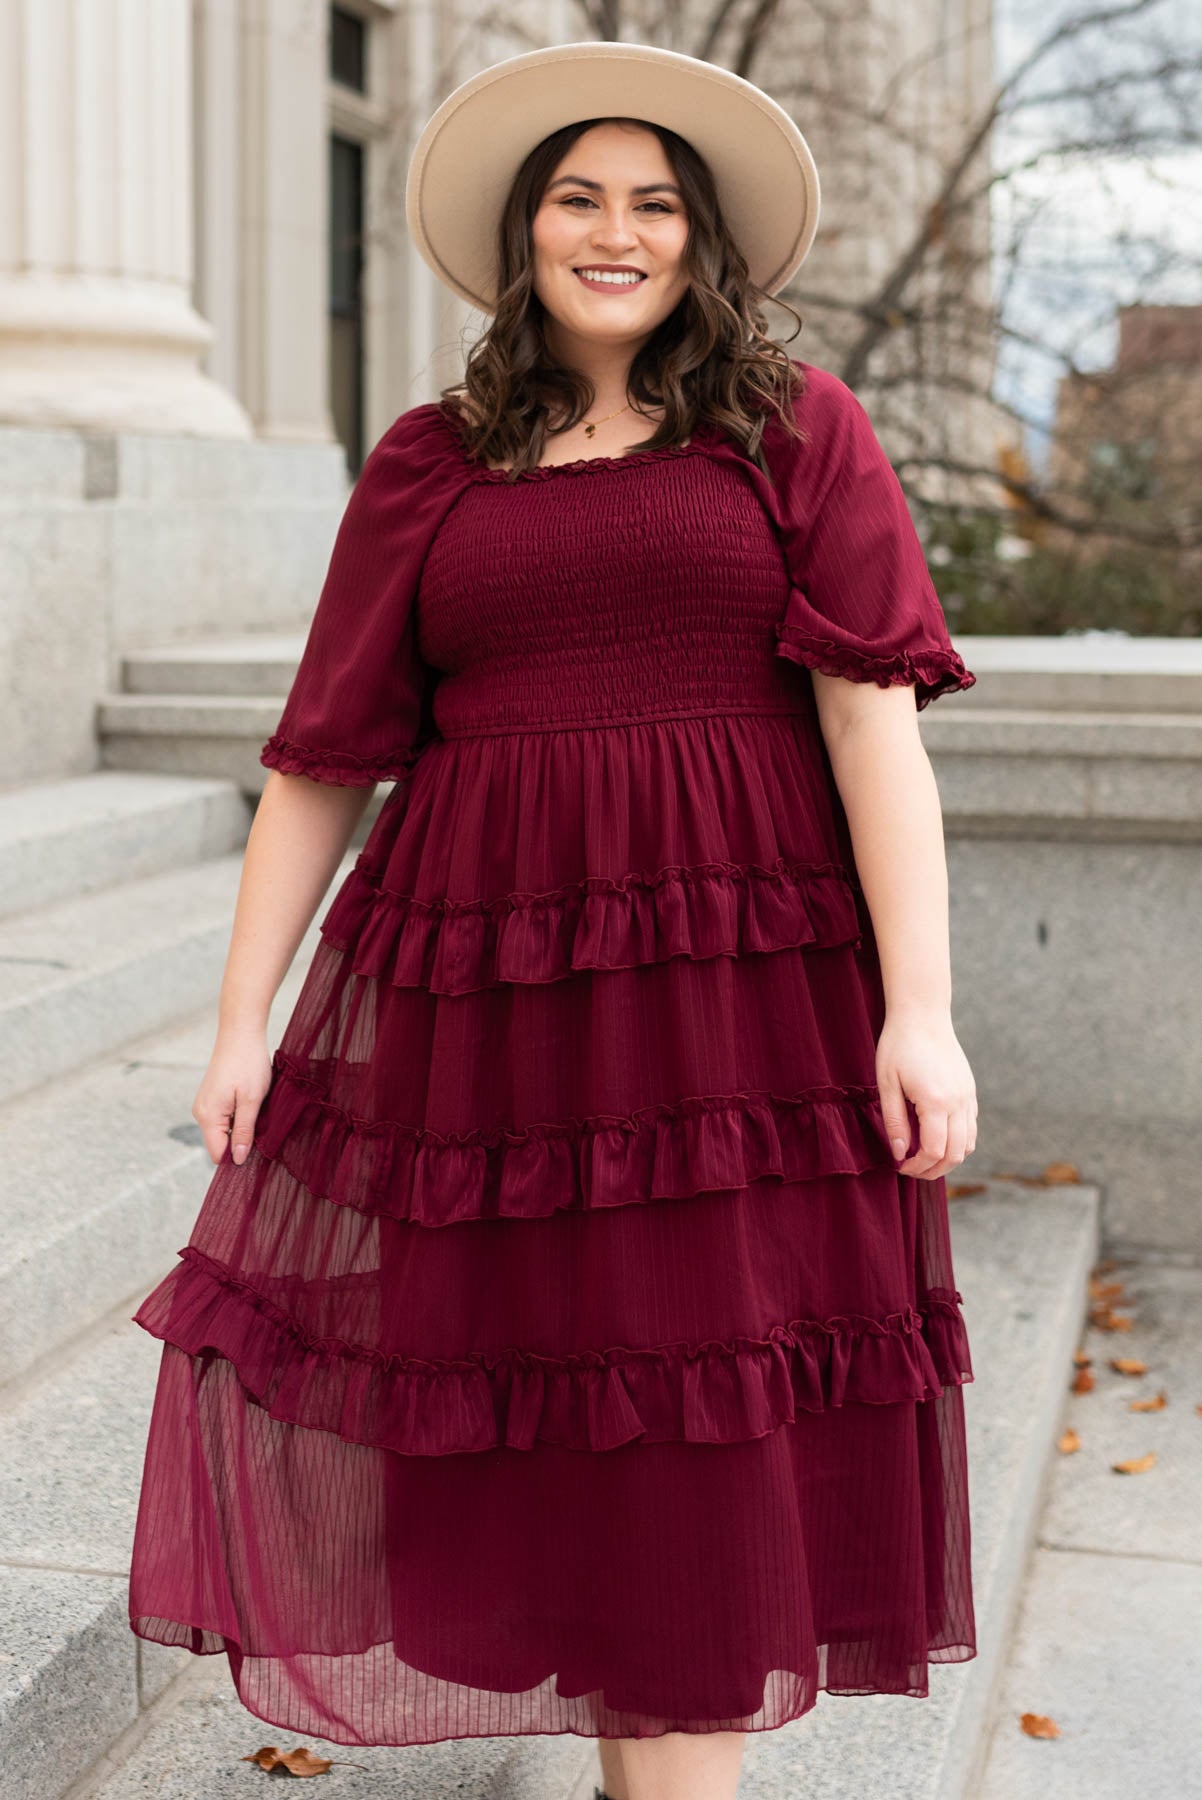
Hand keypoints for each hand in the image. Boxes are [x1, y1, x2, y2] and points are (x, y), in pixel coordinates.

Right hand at [192, 1026, 273, 1166]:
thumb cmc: (248, 1063)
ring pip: (223, 1130)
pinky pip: (224, 1117)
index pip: (218, 1154)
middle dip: (241, 1141)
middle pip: (220, 1143)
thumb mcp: (251, 1101)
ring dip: (241, 1127)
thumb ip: (243, 1132)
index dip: (237, 1157)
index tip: (259, 1151)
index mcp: (208, 1116)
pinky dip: (238, 1116)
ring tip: (258, 1110)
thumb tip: (237, 1160)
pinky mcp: (212, 1096)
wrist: (240, 1031)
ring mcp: (205, 1104)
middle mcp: (201, 1112)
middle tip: (263, 1126)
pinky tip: (251, 1103)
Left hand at [875, 1011, 977, 1180]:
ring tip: (923, 1158)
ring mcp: (968, 1097)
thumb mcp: (887, 1083)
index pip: (934, 1151)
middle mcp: (958, 1102)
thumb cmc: (898, 1046)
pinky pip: (971, 1128)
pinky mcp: (970, 1091)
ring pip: (968, 1144)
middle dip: (933, 1170)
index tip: (900, 1166)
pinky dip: (958, 1142)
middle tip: (911, 1170)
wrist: (922, 1015)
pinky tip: (936, 1138)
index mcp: (936, 1101)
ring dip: (948, 1158)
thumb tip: (900, 1153)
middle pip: (956, 1154)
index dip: (917, 1166)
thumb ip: (894, 1122)